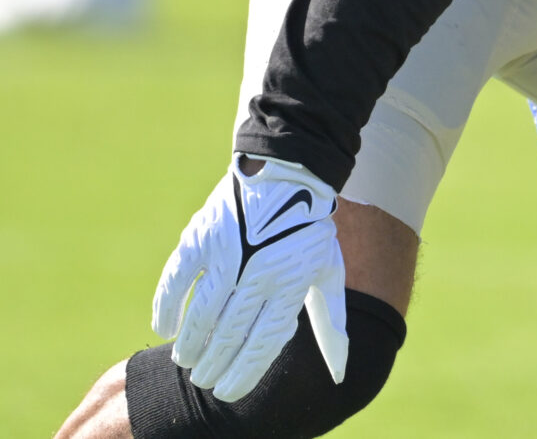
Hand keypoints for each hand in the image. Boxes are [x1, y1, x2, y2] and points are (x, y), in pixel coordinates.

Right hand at [153, 156, 348, 400]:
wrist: (289, 173)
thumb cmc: (309, 231)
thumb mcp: (327, 272)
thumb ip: (331, 322)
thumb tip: (341, 370)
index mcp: (292, 282)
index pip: (263, 343)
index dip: (243, 373)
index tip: (228, 392)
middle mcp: (260, 272)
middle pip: (228, 335)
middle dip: (213, 366)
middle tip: (204, 380)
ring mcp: (228, 255)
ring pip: (200, 315)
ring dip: (190, 345)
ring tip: (188, 361)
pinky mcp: (202, 237)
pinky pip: (175, 282)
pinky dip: (167, 309)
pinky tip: (167, 329)